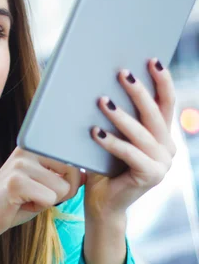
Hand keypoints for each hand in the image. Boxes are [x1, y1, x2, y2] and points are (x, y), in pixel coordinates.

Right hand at [0, 147, 81, 244]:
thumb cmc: (16, 204)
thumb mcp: (43, 186)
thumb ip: (64, 178)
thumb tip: (88, 175)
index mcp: (33, 146)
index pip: (73, 161)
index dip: (67, 183)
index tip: (43, 188)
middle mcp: (27, 149)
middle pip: (73, 174)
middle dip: (60, 193)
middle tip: (34, 196)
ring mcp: (20, 164)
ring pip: (62, 189)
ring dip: (47, 202)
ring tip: (25, 200)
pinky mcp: (16, 182)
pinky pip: (50, 199)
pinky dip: (38, 208)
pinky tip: (20, 205)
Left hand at [85, 58, 175, 221]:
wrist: (102, 203)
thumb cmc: (103, 167)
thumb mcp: (113, 138)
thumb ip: (118, 118)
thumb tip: (105, 84)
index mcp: (162, 136)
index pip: (166, 102)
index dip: (161, 80)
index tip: (151, 59)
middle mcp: (167, 148)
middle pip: (155, 113)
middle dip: (139, 91)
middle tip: (122, 73)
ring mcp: (162, 163)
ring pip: (142, 132)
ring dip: (120, 115)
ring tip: (102, 100)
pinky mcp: (151, 176)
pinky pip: (130, 153)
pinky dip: (112, 142)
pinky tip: (95, 132)